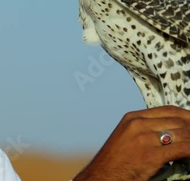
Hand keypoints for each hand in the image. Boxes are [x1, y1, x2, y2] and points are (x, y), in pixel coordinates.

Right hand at [73, 106, 189, 180]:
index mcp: (132, 118)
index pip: (168, 110)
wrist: (102, 176)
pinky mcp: (151, 156)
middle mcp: (138, 124)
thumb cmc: (115, 161)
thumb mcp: (126, 136)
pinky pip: (182, 149)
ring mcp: (144, 139)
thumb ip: (145, 129)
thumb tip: (170, 130)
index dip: (186, 115)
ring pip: (183, 133)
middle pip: (178, 120)